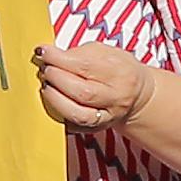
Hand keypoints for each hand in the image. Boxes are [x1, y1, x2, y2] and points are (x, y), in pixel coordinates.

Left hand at [36, 40, 157, 136]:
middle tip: (44, 69)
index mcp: (119, 72)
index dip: (59, 59)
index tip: (43, 52)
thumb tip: (51, 54)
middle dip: (56, 78)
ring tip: (46, 86)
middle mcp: (116, 97)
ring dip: (55, 99)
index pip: (85, 65)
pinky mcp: (97, 129)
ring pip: (77, 113)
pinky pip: (74, 126)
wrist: (137, 95)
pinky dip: (59, 114)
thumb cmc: (118, 70)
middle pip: (81, 91)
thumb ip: (80, 52)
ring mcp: (108, 116)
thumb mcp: (106, 52)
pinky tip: (53, 102)